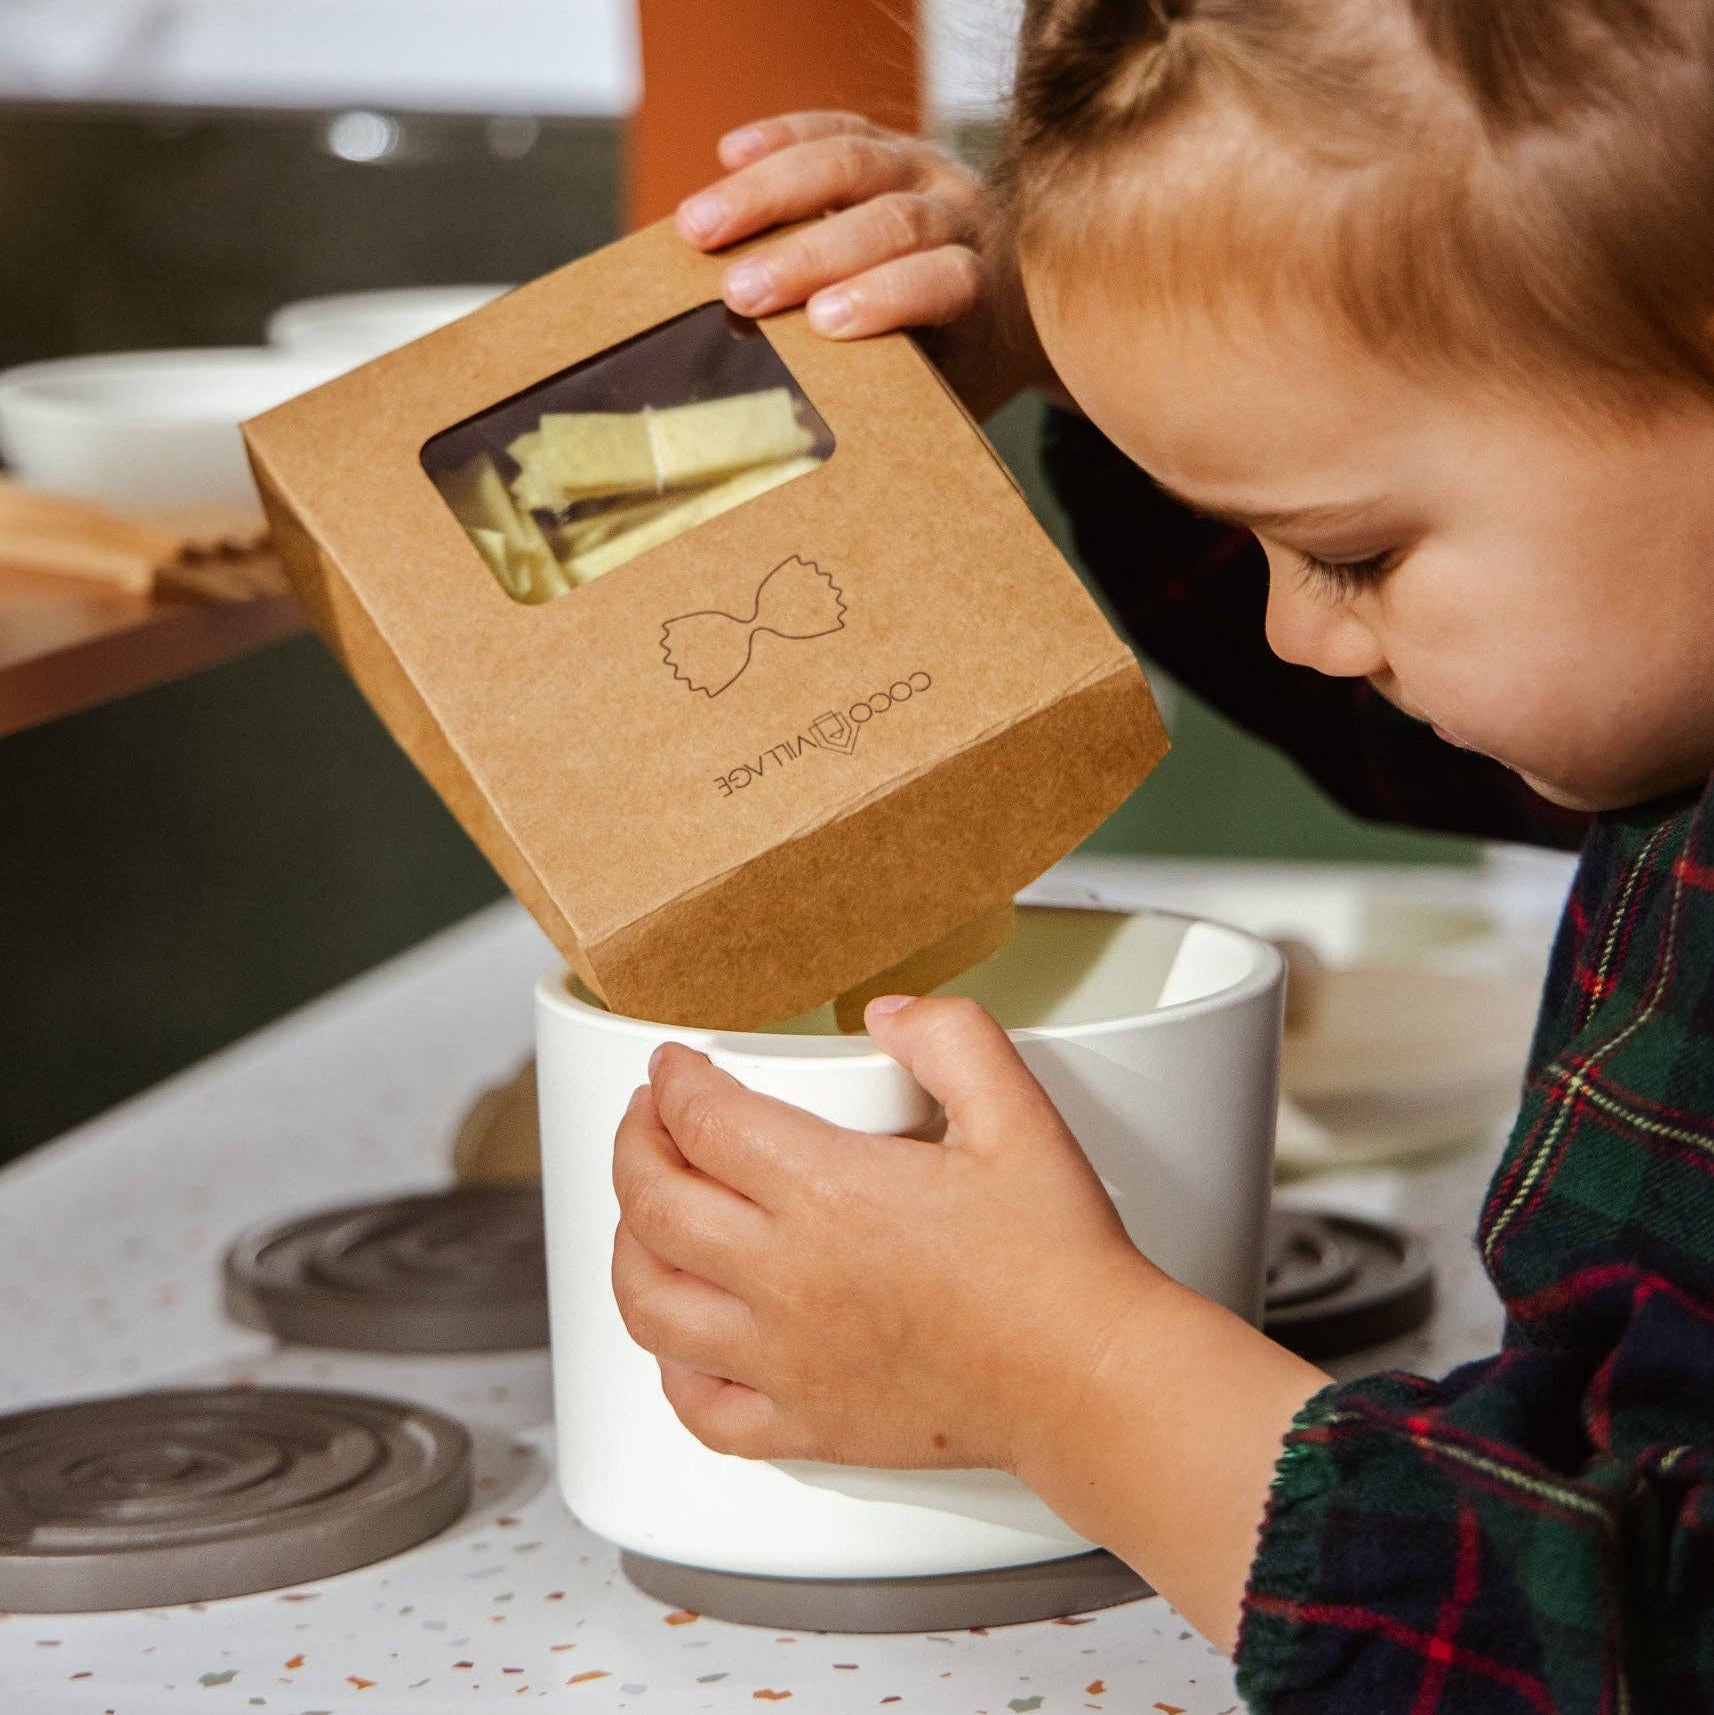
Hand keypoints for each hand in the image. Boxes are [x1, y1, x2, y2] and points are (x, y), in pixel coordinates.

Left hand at [611, 994, 1156, 1475]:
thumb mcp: (1017, 1114)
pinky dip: (670, 1367)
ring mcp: (788, 1360)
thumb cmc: (1057, 1262)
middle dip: (634, 1148)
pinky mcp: (807, 1424)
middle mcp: (789, 1280)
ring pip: (652, 1306)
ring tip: (646, 1216)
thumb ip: (952, 1038)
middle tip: (647, 1122)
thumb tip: (888, 1014)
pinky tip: (683, 1337)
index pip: (705, 1122)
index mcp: (830, 1194)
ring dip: (629, 1249)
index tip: (673, 1068)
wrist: (1089, 1379)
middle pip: (655, 1206)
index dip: (674, 1082)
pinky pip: (701, 1406)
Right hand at [674, 112, 1061, 419]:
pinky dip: (779, 137)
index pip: (943, 280)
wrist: (1019, 299)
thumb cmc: (965, 362)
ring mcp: (927, 169)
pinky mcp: (891, 144)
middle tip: (738, 292)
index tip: (823, 322)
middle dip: (806, 255)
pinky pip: (835, 128)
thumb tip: (815, 445)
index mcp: (984, 285)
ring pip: (852, 162)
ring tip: (698, 228)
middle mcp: (963, 215)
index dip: (885, 295)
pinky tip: (728, 153)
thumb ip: (897, 397)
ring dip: (768, 194)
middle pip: (888, 220)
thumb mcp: (949, 391)